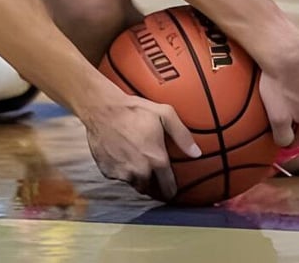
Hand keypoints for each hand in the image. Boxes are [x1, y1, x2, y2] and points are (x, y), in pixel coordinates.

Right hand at [83, 91, 200, 199]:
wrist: (102, 108)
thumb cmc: (134, 109)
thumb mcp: (164, 114)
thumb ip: (182, 135)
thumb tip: (196, 153)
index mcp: (156, 160)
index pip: (168, 187)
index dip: (171, 190)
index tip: (170, 189)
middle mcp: (140, 170)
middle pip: (149, 188)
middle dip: (151, 181)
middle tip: (149, 169)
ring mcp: (122, 172)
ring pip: (132, 182)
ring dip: (134, 176)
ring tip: (132, 159)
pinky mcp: (106, 170)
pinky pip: (117, 175)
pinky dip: (119, 169)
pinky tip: (119, 154)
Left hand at [258, 43, 298, 147]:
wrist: (286, 53)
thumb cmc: (278, 84)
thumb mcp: (276, 116)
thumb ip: (282, 134)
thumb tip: (285, 143)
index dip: (289, 140)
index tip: (281, 140)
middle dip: (296, 117)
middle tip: (279, 111)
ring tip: (284, 91)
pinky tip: (290, 76)